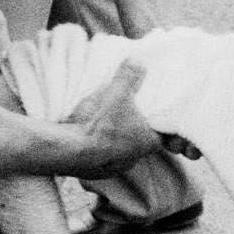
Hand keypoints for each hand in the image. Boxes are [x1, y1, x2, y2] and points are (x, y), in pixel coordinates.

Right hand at [63, 61, 171, 177]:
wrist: (71, 150)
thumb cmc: (101, 123)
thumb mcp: (117, 92)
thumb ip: (129, 76)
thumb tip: (137, 60)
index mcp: (148, 141)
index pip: (163, 134)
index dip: (157, 123)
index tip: (149, 113)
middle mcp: (135, 158)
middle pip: (140, 143)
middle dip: (134, 130)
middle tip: (125, 115)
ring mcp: (116, 168)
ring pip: (120, 153)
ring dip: (115, 142)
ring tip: (104, 126)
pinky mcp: (96, 174)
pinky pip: (101, 160)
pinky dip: (98, 150)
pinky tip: (89, 139)